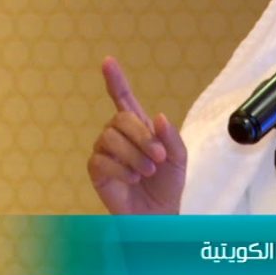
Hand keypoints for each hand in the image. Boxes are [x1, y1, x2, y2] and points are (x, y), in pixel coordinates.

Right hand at [88, 56, 186, 215]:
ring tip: (147, 172)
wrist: (159, 213)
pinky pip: (101, 160)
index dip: (115, 79)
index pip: (123, 97)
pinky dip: (121, 169)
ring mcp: (105, 151)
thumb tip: (157, 117)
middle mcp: (118, 134)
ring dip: (134, 155)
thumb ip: (170, 137)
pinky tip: (131, 179)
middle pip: (121, 118)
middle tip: (158, 158)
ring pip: (110, 138)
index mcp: (139, 126)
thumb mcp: (179, 158)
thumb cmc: (168, 184)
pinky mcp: (96, 169)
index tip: (108, 61)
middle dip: (142, 137)